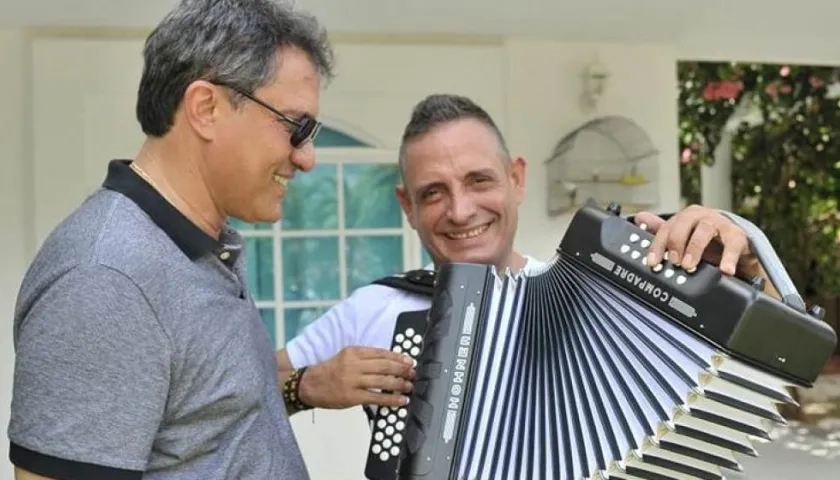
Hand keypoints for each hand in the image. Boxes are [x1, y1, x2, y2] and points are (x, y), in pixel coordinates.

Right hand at [298, 346, 415, 409]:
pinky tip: (400, 400)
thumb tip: (389, 363)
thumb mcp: (345, 357)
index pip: (381, 352)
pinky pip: (376, 398)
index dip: (397, 357)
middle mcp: (353, 364)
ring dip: (399, 384)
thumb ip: (364, 358)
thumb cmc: (329, 371)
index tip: (408, 361)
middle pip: (384, 365)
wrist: (309, 385)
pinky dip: (391, 399)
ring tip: (409, 386)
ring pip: (382, 381)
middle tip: (413, 373)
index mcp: (353, 352)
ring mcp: (352, 381)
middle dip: (402, 370)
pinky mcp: (352, 397)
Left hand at [634, 205, 760, 278]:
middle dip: (676, 242)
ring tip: (690, 265)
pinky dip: (728, 257)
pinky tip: (725, 270)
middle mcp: (701, 216)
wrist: (736, 244)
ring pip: (705, 229)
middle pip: (684, 223)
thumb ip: (663, 231)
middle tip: (673, 261)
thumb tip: (639, 218)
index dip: (657, 246)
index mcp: (685, 218)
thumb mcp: (683, 237)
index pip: (666, 228)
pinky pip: (733, 244)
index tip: (652, 262)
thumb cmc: (706, 241)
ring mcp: (720, 224)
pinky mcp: (738, 235)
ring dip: (695, 248)